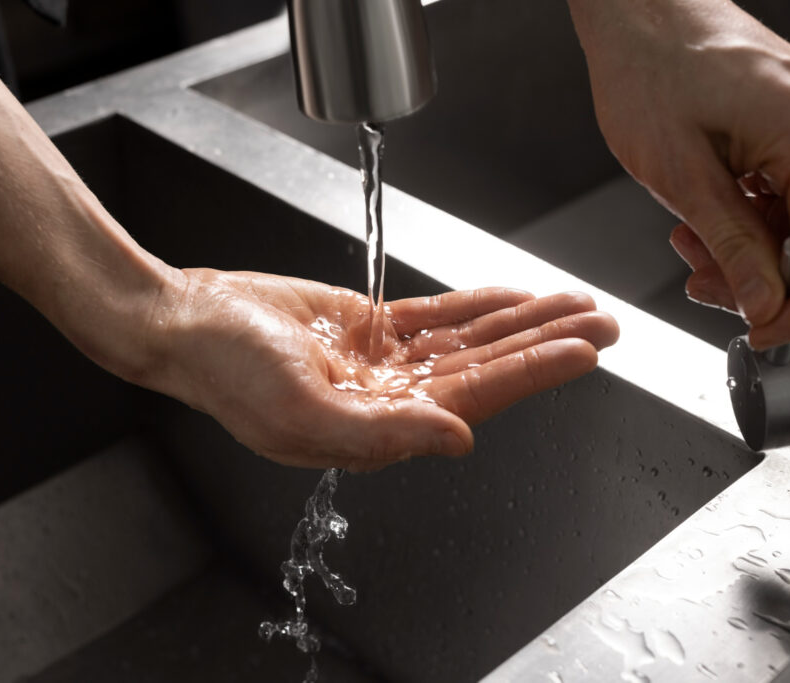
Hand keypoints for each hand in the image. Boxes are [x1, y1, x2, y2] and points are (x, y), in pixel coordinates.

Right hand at [145, 269, 618, 470]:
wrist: (186, 323)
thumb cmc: (227, 373)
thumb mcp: (301, 410)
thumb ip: (384, 433)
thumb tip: (461, 438)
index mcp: (381, 428)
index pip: (477, 396)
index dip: (534, 371)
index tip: (584, 348)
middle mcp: (392, 399)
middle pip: (488, 367)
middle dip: (547, 343)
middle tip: (604, 321)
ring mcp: (383, 363)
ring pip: (470, 340)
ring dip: (522, 321)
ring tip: (573, 302)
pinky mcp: (368, 328)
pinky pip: (436, 316)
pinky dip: (476, 306)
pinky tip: (510, 298)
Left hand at [567, 0, 789, 347]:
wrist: (638, 11)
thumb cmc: (646, 69)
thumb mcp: (679, 174)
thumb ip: (730, 244)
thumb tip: (765, 304)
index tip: (763, 333)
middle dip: (761, 276)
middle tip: (703, 283)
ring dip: (747, 248)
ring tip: (689, 243)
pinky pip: (788, 189)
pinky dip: (748, 217)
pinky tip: (704, 218)